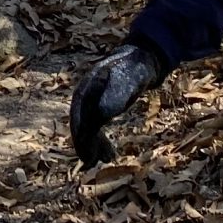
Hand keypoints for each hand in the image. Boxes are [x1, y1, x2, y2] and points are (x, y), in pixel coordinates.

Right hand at [68, 43, 162, 166]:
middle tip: (91, 163)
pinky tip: (108, 152)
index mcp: (87, 88)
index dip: (81, 138)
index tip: (86, 157)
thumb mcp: (128, 80)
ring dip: (92, 144)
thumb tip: (102, 114)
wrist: (144, 59)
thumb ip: (116, 94)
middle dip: (84, 144)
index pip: (79, 117)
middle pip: (80, 124)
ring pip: (88, 126)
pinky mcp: (101, 105)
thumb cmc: (136, 68)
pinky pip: (96, 126)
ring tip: (102, 160)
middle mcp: (85, 95)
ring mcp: (92, 100)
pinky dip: (99, 140)